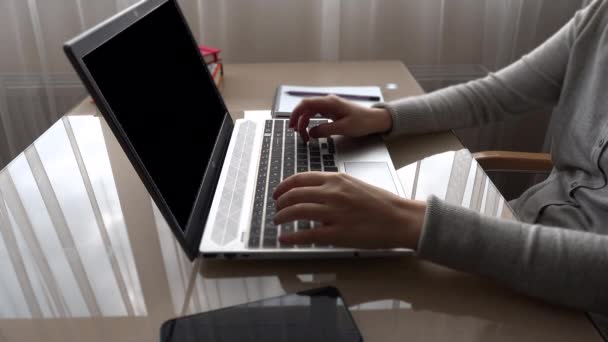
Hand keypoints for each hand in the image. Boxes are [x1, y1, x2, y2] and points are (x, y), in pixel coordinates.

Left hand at [272, 172, 425, 248]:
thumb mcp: (354, 185)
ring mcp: (333, 213)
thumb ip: (334, 188)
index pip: (300, 178)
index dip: (284, 186)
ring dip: (282, 217)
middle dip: (280, 202)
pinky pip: (308, 235)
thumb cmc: (381, 203)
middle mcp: (331, 193)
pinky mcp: (337, 233)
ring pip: (297, 212)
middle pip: (294, 195)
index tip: (278, 192)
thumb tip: (316, 196)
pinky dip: (292, 237)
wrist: (399, 218)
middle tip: (276, 208)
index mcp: (336, 180)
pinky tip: (284, 238)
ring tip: (278, 221)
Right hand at [289, 95, 391, 141]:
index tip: (291, 125)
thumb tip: (311, 133)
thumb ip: (325, 130)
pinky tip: (311, 131)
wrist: (375, 120)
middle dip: (299, 121)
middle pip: (306, 108)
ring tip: (305, 137)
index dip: (295, 113)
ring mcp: (329, 106)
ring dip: (304, 123)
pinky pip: (316, 115)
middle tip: (298, 135)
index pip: (306, 104)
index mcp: (329, 102)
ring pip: (310, 112)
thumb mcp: (343, 128)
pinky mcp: (331, 111)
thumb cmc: (362, 122)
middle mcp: (327, 102)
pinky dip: (311, 123)